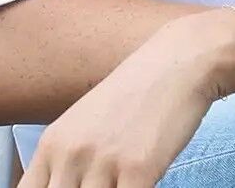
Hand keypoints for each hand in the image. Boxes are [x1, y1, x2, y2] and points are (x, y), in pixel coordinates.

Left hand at [17, 16, 229, 187]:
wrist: (182, 59)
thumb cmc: (141, 89)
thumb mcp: (87, 121)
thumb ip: (70, 158)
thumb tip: (67, 183)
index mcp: (52, 144)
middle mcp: (71, 154)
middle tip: (104, 185)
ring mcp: (103, 162)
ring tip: (123, 182)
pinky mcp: (138, 169)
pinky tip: (145, 183)